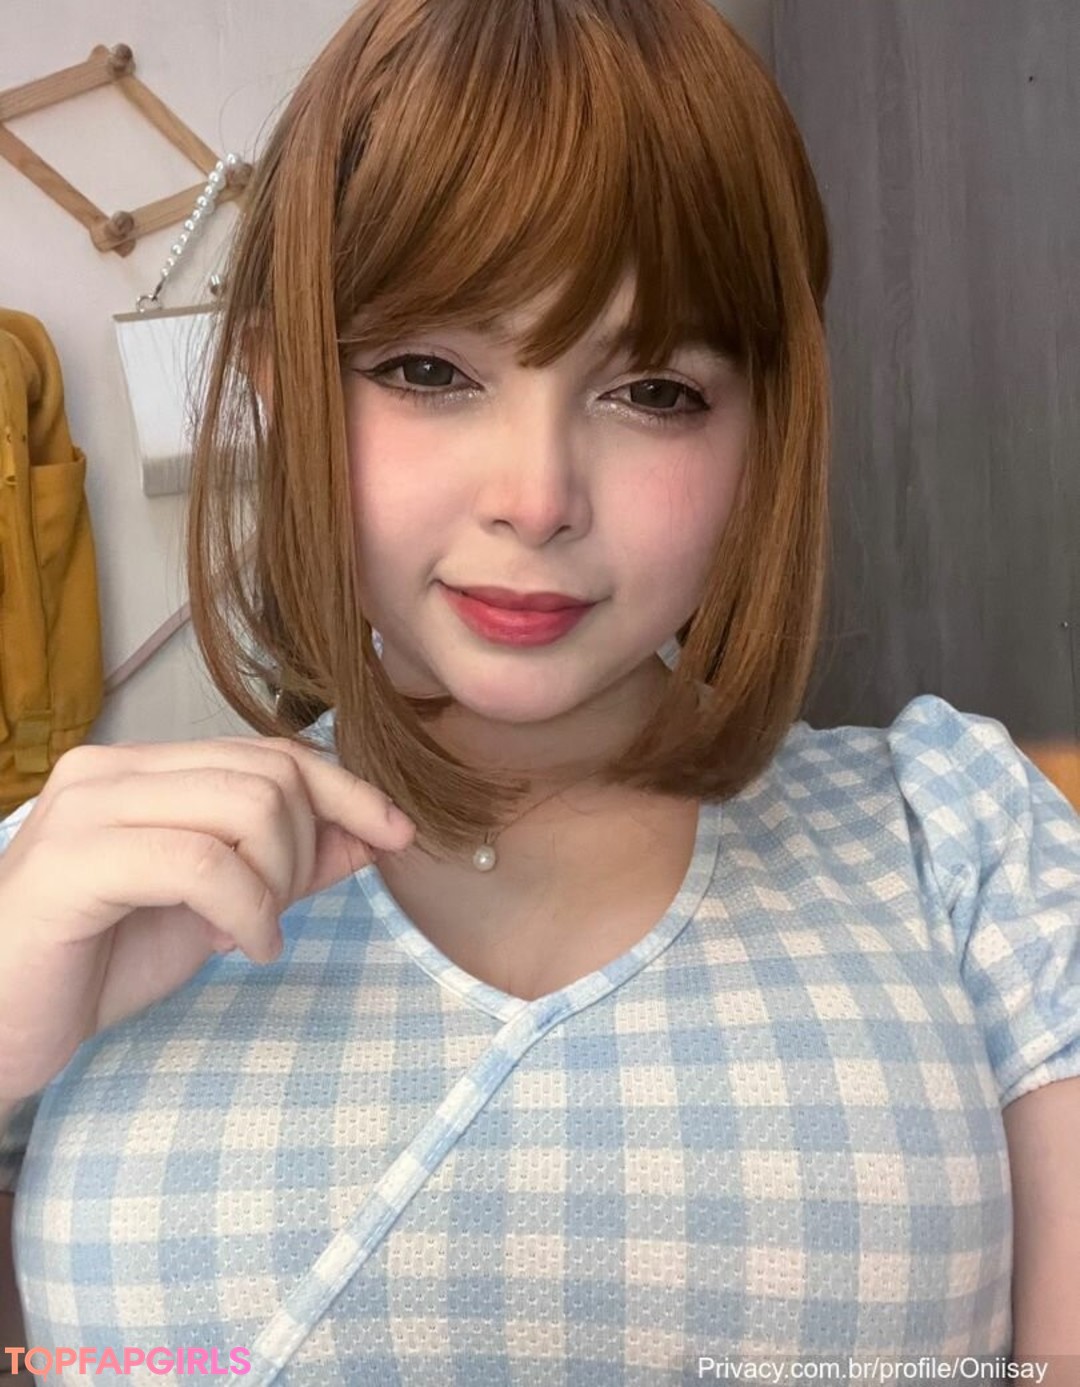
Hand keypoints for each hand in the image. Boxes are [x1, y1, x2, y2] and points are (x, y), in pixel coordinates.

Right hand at [0, 736, 414, 1102]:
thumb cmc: (97, 962)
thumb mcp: (217, 908)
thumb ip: (289, 864)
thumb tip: (374, 833)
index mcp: (142, 769)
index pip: (271, 753)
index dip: (347, 790)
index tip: (399, 833)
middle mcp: (111, 770)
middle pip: (269, 775)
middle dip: (303, 851)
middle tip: (274, 913)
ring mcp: (86, 809)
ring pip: (245, 808)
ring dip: (276, 883)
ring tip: (251, 933)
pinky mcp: (70, 863)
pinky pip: (202, 864)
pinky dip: (246, 911)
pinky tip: (237, 948)